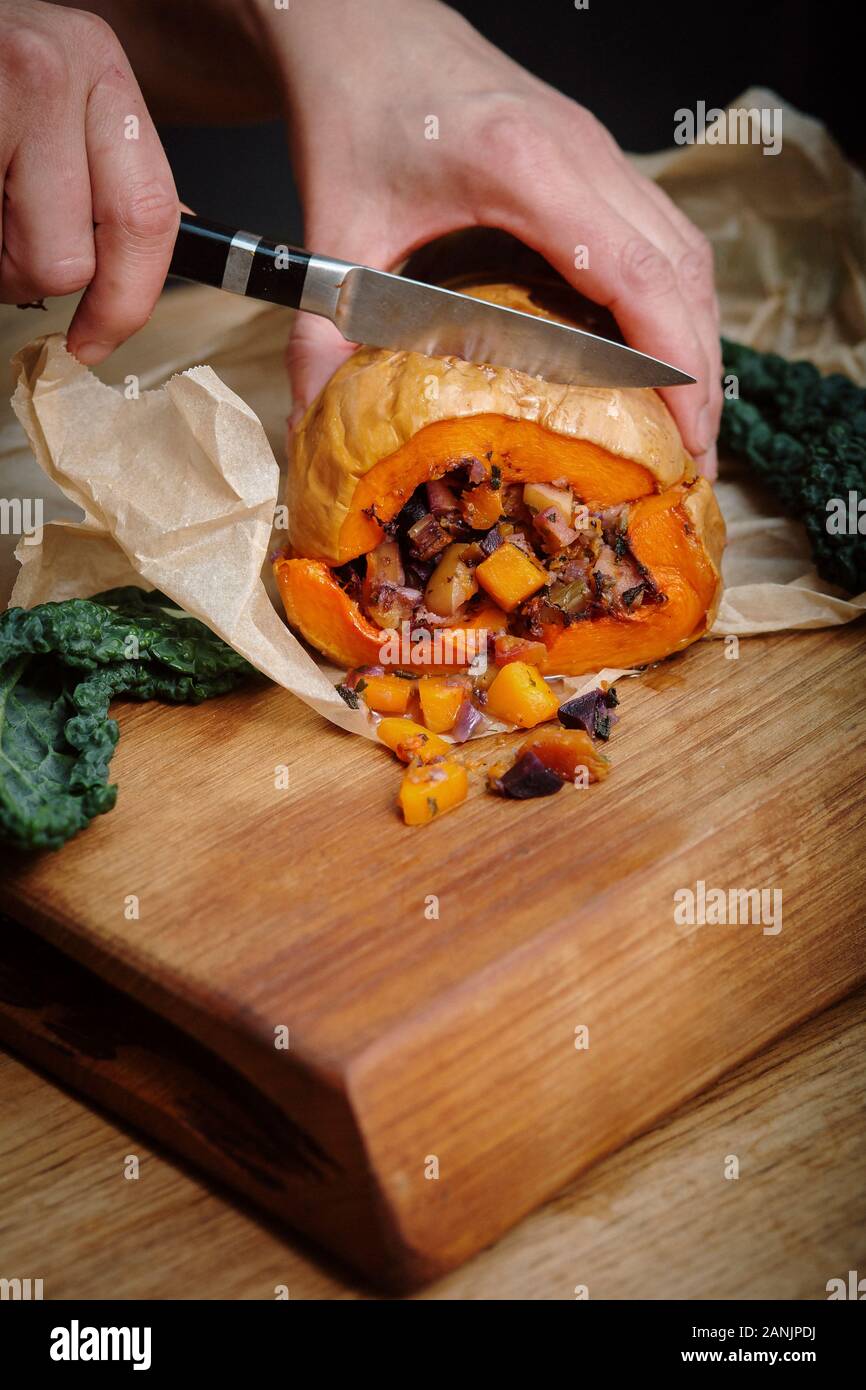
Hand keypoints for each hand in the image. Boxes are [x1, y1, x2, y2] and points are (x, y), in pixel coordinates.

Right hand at [0, 0, 178, 362]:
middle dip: (28, 279)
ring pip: (10, 259)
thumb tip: (165, 242)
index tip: (95, 341)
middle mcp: (51, 74)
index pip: (148, 217)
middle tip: (1, 251)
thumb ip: (108, 164)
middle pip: (69, 260)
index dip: (126, 302)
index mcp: (98, 69)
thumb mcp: (60, 94)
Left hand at [262, 0, 720, 475]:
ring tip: (688, 425)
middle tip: (694, 464)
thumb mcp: (335, 227)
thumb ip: (321, 332)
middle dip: (699, 377)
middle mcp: (583, 154)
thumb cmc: (354, 110)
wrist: (362, 24)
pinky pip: (662, 236)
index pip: (637, 276)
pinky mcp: (595, 157)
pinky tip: (659, 358)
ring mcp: (598, 152)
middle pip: (681, 273)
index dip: (673, 366)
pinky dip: (674, 304)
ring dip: (697, 341)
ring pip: (684, 253)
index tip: (686, 442)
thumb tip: (315, 426)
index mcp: (526, 168)